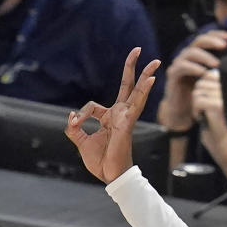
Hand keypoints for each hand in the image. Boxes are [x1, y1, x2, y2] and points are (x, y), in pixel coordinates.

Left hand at [65, 48, 161, 183]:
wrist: (110, 176)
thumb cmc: (100, 161)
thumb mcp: (80, 141)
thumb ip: (73, 128)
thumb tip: (70, 116)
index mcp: (110, 117)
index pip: (93, 105)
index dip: (80, 114)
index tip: (74, 123)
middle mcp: (121, 114)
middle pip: (128, 86)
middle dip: (134, 68)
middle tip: (139, 50)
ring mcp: (126, 118)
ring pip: (137, 92)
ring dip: (146, 76)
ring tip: (155, 62)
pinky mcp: (128, 124)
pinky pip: (136, 105)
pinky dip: (144, 92)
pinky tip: (151, 81)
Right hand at [161, 30, 226, 128]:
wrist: (186, 110)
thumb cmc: (202, 93)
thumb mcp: (217, 81)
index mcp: (199, 54)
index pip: (207, 38)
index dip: (217, 34)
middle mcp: (188, 56)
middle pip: (198, 41)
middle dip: (212, 41)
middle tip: (224, 46)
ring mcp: (179, 63)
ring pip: (190, 53)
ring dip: (205, 56)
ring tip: (217, 64)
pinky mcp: (173, 74)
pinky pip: (182, 66)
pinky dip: (193, 68)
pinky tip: (203, 73)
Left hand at [191, 70, 226, 130]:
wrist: (225, 143)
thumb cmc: (220, 123)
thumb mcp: (220, 101)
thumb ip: (217, 87)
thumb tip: (213, 72)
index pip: (209, 75)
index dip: (202, 87)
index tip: (207, 102)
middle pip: (201, 83)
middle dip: (199, 97)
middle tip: (206, 110)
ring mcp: (224, 96)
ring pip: (198, 92)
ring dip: (197, 105)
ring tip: (205, 115)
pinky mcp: (218, 105)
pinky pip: (198, 101)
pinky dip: (196, 111)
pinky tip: (203, 118)